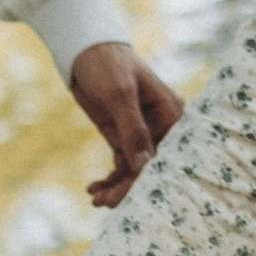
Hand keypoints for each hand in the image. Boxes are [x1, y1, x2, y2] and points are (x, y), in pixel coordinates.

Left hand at [70, 43, 185, 206]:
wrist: (85, 51)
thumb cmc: (108, 64)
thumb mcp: (119, 94)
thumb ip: (132, 129)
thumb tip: (144, 166)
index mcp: (171, 114)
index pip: (164, 155)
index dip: (149, 179)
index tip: (130, 198)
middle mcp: (161, 128)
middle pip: (150, 167)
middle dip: (129, 188)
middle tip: (106, 203)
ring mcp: (142, 134)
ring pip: (134, 171)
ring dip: (117, 187)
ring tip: (96, 199)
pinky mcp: (123, 137)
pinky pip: (122, 165)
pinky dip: (109, 179)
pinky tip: (93, 190)